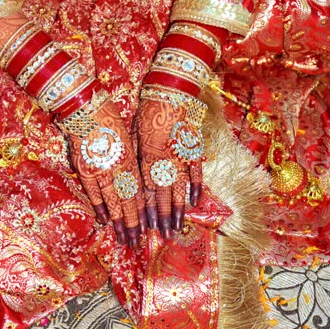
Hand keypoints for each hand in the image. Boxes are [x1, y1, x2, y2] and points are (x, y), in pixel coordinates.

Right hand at [66, 102, 145, 246]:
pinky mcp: (84, 167)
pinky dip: (100, 206)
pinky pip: (94, 192)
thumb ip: (130, 158)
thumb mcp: (126, 137)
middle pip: (129, 201)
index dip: (145, 210)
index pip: (140, 191)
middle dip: (134, 223)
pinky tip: (104, 220)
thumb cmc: (109, 116)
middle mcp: (119, 167)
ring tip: (123, 239)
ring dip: (119, 222)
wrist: (85, 106)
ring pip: (113, 201)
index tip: (149, 227)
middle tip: (137, 242)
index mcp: (131, 158)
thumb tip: (134, 176)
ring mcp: (101, 169)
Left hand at [135, 98, 203, 238]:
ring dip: (177, 210)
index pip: (145, 191)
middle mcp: (165, 161)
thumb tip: (135, 182)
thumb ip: (136, 159)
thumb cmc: (147, 111)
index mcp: (148, 157)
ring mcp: (182, 157)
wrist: (171, 91)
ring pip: (179, 189)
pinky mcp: (194, 150)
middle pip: (162, 195)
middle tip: (163, 236)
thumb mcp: (134, 135)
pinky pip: (196, 173)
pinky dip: (196, 187)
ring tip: (177, 227)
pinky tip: (195, 202)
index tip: (144, 227)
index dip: (144, 210)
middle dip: (161, 217)